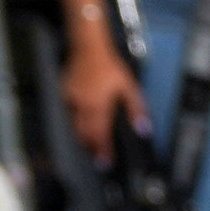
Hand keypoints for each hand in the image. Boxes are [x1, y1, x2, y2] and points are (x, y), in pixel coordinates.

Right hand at [62, 35, 135, 172]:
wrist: (88, 48)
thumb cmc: (110, 67)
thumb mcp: (129, 87)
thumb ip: (136, 110)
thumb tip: (144, 129)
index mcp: (99, 105)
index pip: (100, 135)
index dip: (103, 150)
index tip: (106, 162)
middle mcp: (83, 105)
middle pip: (84, 134)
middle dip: (91, 148)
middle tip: (99, 159)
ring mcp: (71, 99)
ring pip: (75, 126)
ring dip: (83, 138)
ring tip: (91, 147)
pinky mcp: (65, 93)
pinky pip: (70, 113)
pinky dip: (76, 122)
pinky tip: (83, 125)